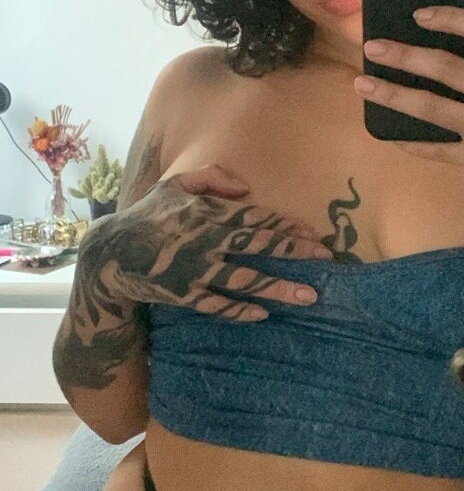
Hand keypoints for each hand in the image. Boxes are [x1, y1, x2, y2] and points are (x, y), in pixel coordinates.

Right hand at [76, 163, 332, 323]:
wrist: (111, 252)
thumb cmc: (149, 214)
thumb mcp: (176, 183)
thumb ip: (211, 176)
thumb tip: (246, 188)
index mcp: (207, 212)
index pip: (255, 217)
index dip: (286, 225)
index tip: (313, 233)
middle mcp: (206, 240)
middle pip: (258, 245)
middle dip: (294, 250)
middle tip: (326, 257)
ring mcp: (196, 270)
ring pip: (245, 279)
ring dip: (279, 287)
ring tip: (309, 295)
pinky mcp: (185, 294)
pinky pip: (217, 305)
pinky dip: (240, 310)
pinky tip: (264, 313)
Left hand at [356, 6, 463, 215]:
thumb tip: (444, 37)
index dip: (451, 18)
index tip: (418, 15)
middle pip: (447, 68)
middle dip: (404, 56)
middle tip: (371, 47)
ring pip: (430, 107)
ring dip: (391, 94)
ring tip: (361, 83)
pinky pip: (433, 147)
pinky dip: (407, 139)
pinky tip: (385, 131)